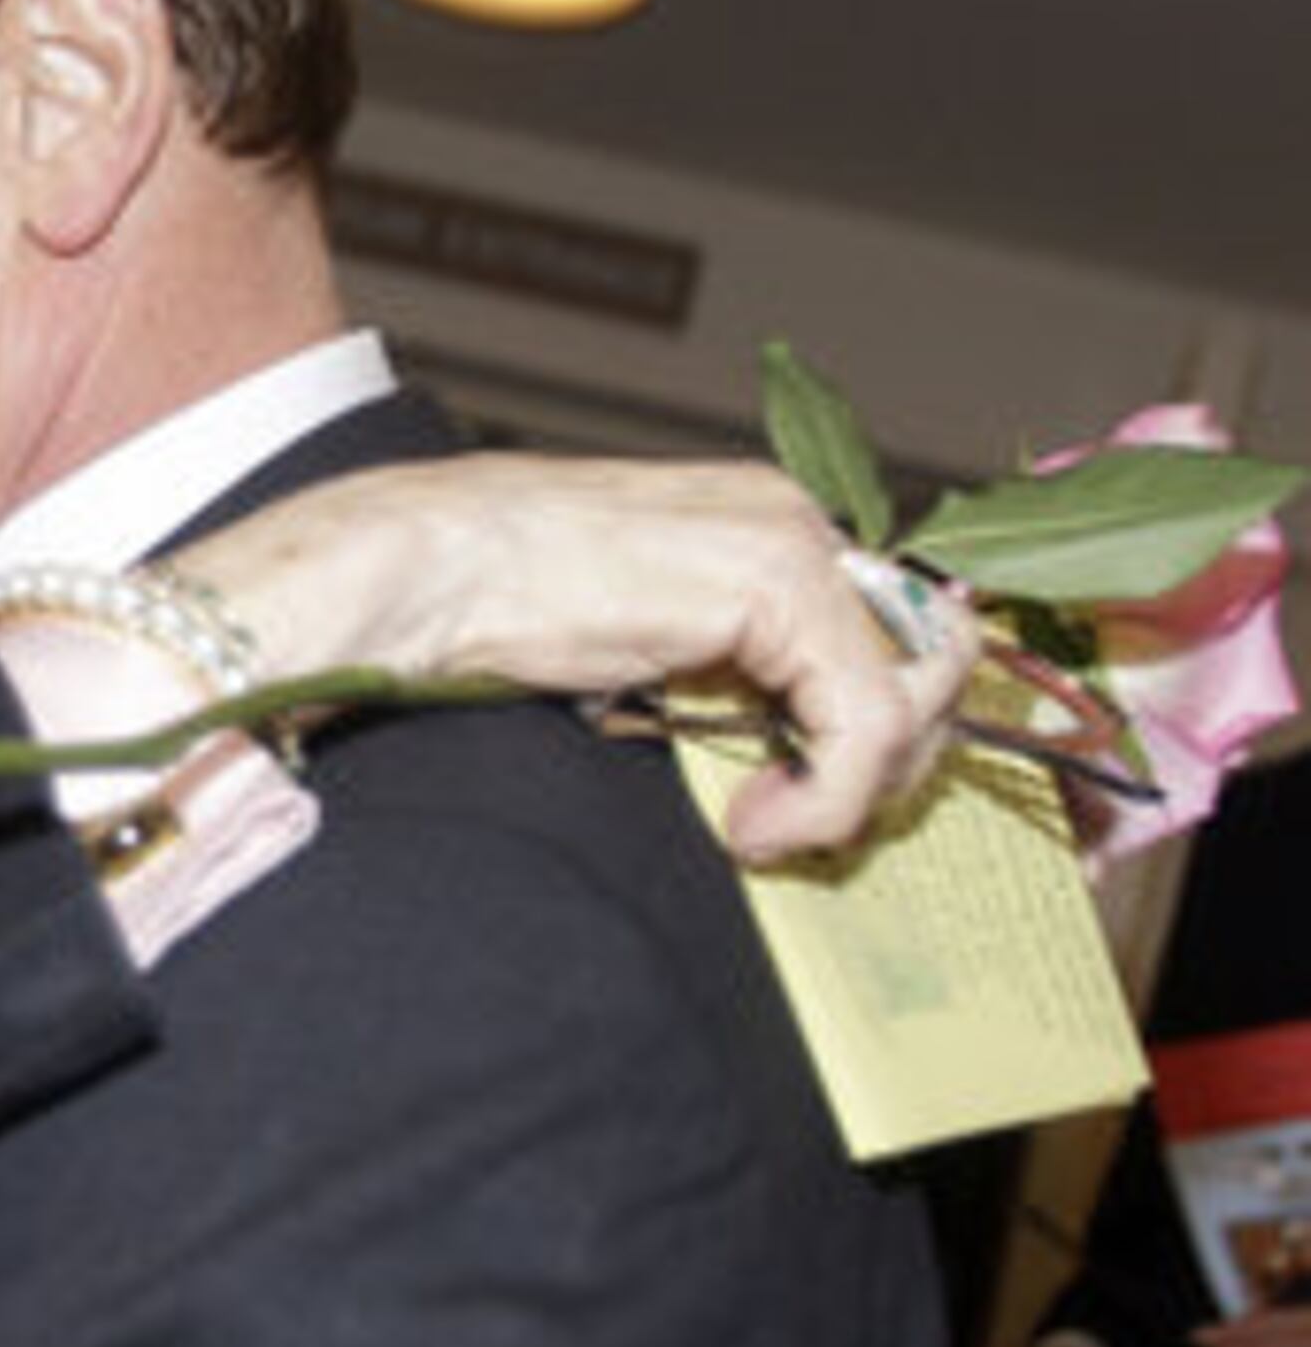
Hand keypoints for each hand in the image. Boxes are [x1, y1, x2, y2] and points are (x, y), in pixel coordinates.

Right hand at [169, 455, 979, 863]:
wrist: (420, 572)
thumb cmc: (488, 608)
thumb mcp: (636, 647)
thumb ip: (723, 675)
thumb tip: (798, 760)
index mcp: (760, 524)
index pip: (889, 631)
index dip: (880, 730)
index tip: (811, 802)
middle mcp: (794, 517)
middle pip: (926, 662)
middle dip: (883, 768)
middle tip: (792, 825)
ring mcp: (793, 543)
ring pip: (912, 698)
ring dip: (854, 794)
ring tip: (762, 830)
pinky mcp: (781, 588)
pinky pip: (866, 723)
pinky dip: (829, 798)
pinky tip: (754, 828)